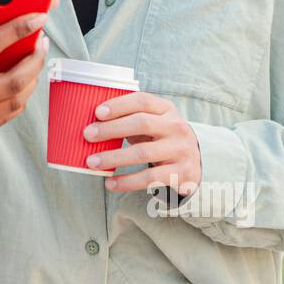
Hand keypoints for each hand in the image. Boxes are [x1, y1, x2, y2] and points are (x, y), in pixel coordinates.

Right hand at [0, 0, 59, 156]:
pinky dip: (18, 97)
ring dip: (31, 79)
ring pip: (14, 102)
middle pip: (11, 82)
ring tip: (34, 58)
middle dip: (34, 58)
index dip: (16, 31)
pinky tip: (20, 80)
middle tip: (42, 40)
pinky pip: (4, 116)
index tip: (37, 17)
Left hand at [82, 91, 201, 195]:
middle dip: (111, 129)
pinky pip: (149, 178)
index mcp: (166, 110)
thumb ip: (130, 118)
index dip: (119, 105)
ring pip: (143, 153)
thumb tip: (92, 124)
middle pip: (142, 123)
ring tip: (92, 162)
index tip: (97, 112)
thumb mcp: (154, 122)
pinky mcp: (181, 173)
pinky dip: (127, 181)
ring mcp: (180, 150)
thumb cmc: (161, 138)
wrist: (196, 162)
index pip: (142, 101)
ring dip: (113, 158)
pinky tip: (110, 183)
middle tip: (87, 135)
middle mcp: (176, 127)